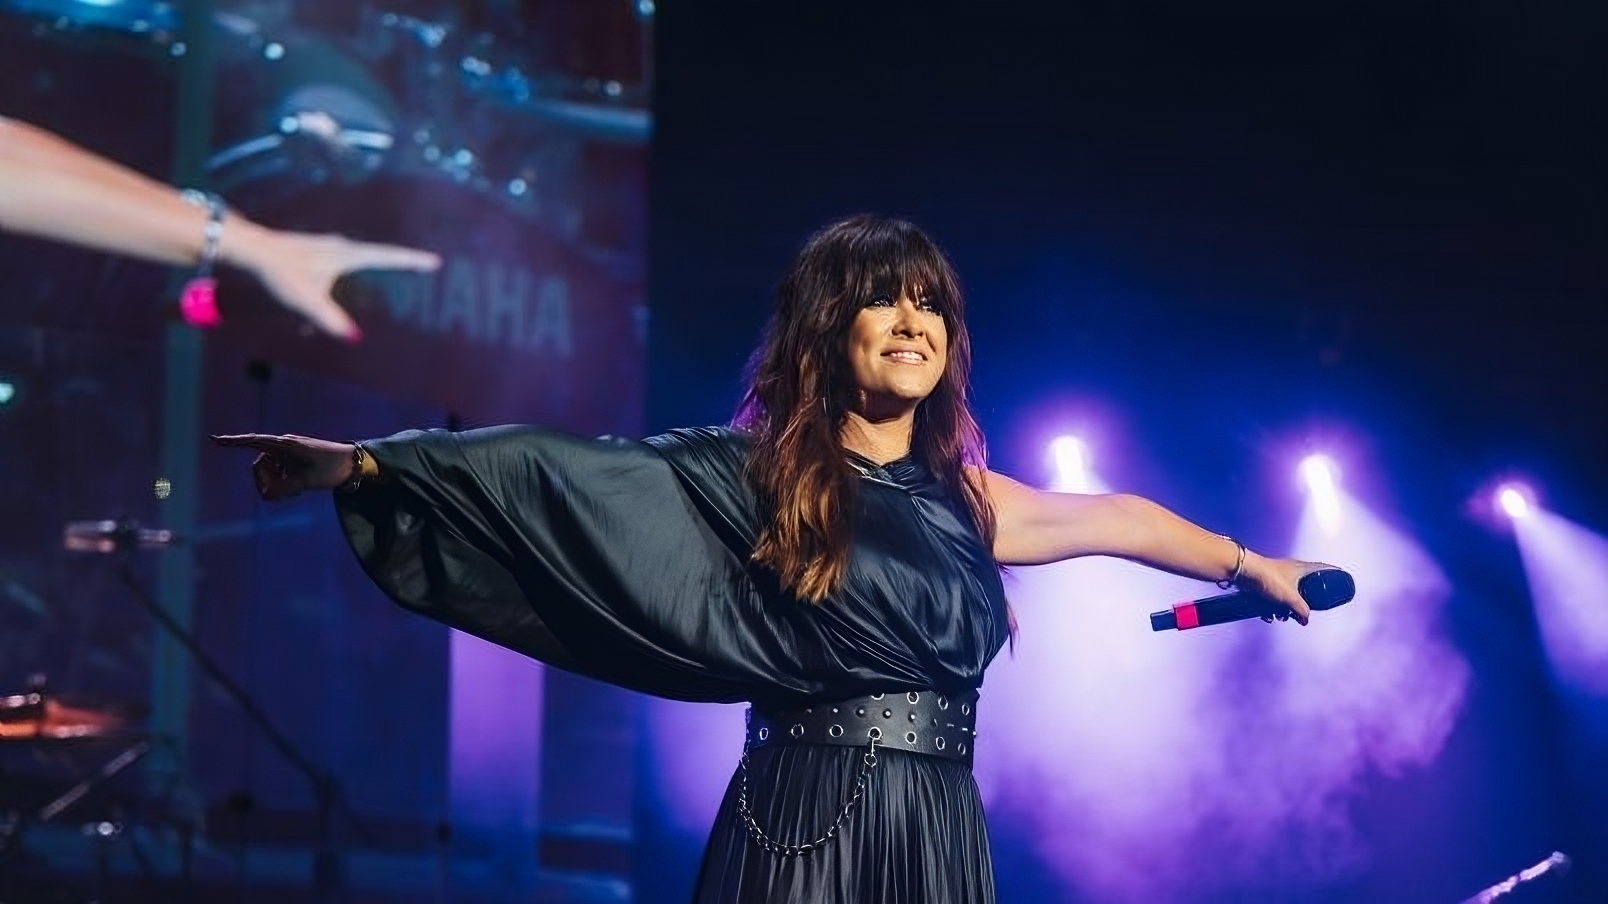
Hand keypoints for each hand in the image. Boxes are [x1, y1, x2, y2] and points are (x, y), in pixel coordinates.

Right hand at [211, 433, 355, 500]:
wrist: (354, 463)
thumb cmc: (331, 468)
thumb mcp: (306, 482)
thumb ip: (283, 489)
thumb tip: (267, 494)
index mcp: (284, 445)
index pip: (252, 442)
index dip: (232, 442)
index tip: (214, 440)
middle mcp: (283, 446)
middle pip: (258, 467)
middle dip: (266, 482)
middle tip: (289, 491)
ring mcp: (288, 454)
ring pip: (268, 473)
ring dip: (278, 484)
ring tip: (298, 490)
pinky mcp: (294, 461)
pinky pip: (278, 474)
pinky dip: (284, 483)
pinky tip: (299, 488)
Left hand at [225, 223, 440, 340]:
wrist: (251, 249)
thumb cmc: (281, 271)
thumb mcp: (306, 299)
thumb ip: (330, 318)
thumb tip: (354, 337)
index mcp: (347, 255)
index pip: (388, 257)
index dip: (412, 261)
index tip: (436, 261)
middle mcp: (342, 247)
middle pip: (379, 254)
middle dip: (401, 261)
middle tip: (423, 267)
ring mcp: (329, 246)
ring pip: (361, 257)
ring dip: (379, 264)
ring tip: (395, 272)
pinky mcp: (318, 250)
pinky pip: (347, 261)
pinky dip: (358, 269)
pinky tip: (346, 281)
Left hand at [1238, 553, 1335, 625]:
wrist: (1242, 572)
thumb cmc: (1268, 578)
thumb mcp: (1290, 598)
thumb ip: (1301, 611)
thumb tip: (1305, 621)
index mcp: (1301, 568)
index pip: (1323, 568)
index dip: (1332, 575)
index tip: (1339, 582)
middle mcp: (1290, 569)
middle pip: (1305, 586)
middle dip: (1302, 603)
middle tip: (1300, 613)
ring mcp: (1276, 575)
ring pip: (1287, 593)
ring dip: (1284, 608)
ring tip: (1280, 616)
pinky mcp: (1264, 581)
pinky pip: (1273, 596)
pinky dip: (1271, 607)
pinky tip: (1267, 615)